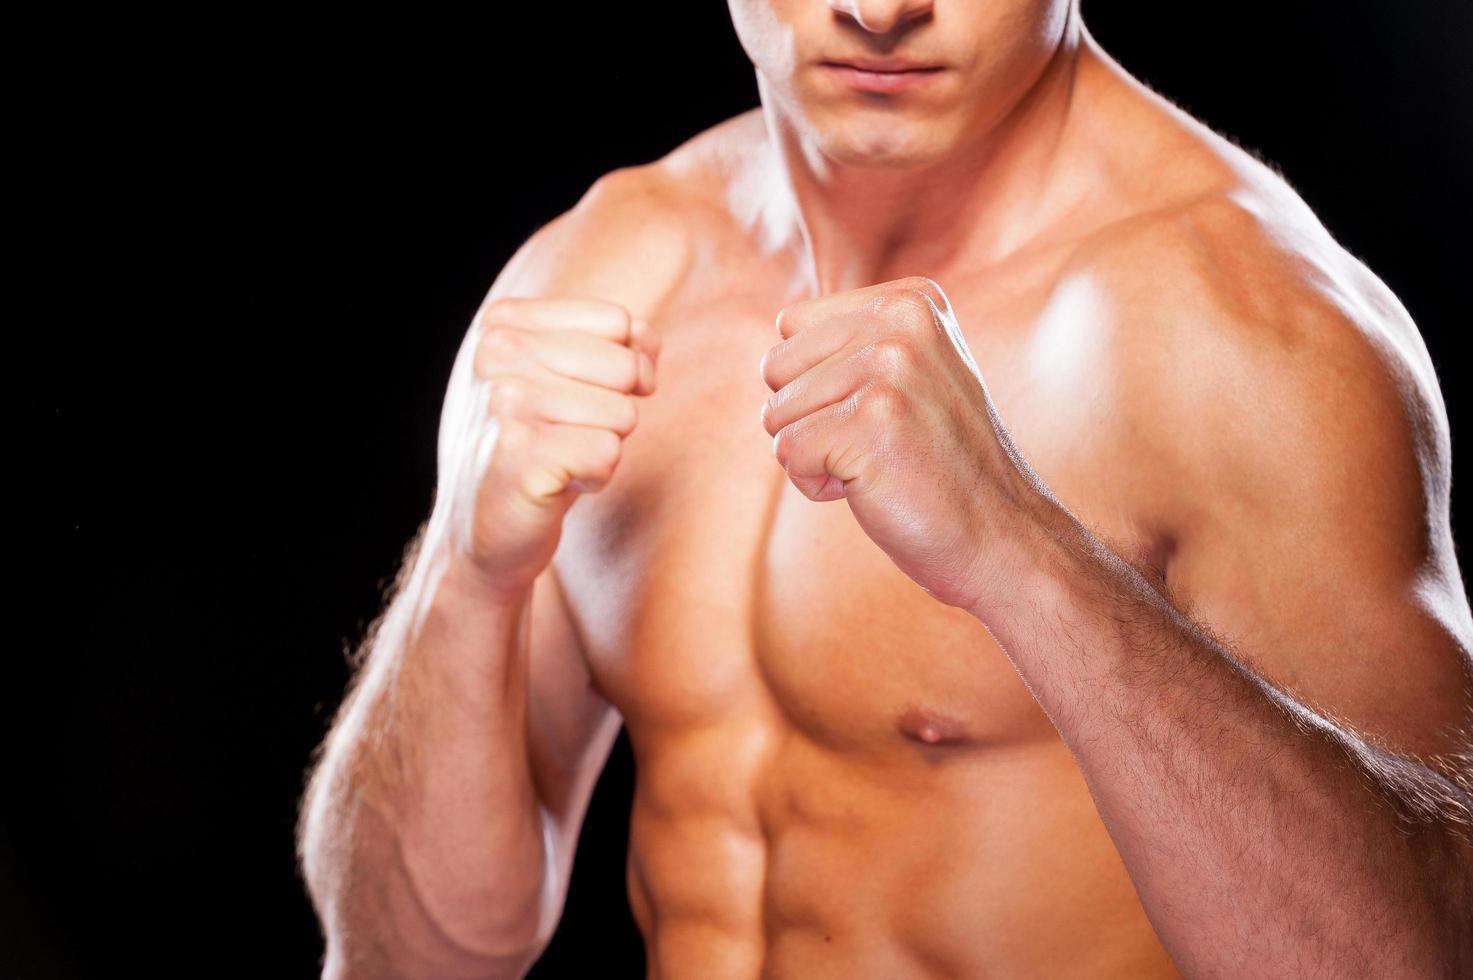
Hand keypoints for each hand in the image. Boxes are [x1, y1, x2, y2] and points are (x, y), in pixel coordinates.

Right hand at [434, 296, 659, 597]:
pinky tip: (554, 484)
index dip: (623, 367)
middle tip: (565, 436)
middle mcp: (496, 353)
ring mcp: (504, 402)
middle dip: (614, 411)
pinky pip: (609, 454)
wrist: (485, 526)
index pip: (617, 321)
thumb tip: (645, 338)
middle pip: (625, 367)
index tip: (582, 396)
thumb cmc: (538, 443)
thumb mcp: (568, 376)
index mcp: (503, 322)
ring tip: (556, 458)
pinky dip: (594, 477)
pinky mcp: (520, 455)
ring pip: (623, 414)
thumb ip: (617, 342)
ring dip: (603, 447)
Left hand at [759, 276, 1042, 611]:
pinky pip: (786, 452)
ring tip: (879, 464)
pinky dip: (815, 485)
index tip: (877, 412)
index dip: (815, 384)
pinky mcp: (871, 420)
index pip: (790, 327)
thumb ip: (853, 346)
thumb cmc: (940, 465)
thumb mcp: (911, 376)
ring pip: (775, 413)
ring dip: (814, 454)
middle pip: (775, 366)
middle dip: (806, 417)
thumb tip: (770, 358)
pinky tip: (872, 486)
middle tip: (876, 443)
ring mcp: (889, 368)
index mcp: (910, 299)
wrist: (1001, 536)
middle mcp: (901, 320)